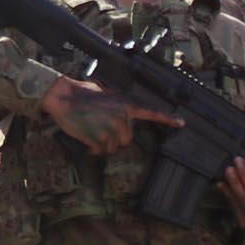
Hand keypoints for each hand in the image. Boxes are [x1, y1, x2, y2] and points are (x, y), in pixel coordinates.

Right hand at [39, 76, 176, 154]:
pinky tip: (86, 141)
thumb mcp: (106, 95)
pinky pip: (99, 151)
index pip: (152, 113)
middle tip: (100, 129)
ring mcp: (110, 129)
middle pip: (126, 140)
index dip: (167, 120)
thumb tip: (121, 118)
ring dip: (102, 145)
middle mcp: (122, 118)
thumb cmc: (81, 94)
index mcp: (126, 105)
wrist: (62, 96)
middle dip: (115, 139)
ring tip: (91, 131)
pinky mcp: (97, 138)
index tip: (181, 124)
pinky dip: (92, 149)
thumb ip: (118, 107)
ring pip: (112, 148)